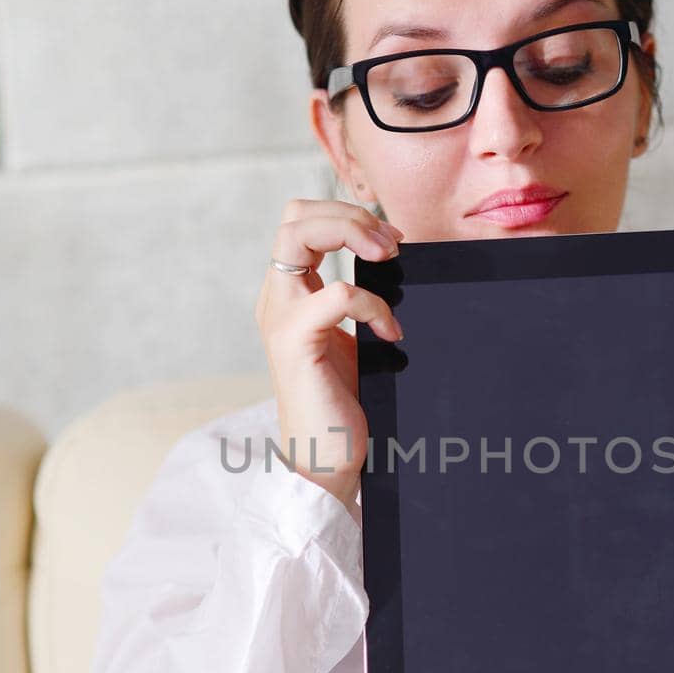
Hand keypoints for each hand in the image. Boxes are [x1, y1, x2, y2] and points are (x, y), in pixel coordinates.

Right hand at [255, 200, 404, 507]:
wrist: (329, 458)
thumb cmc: (345, 403)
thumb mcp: (354, 337)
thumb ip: (358, 300)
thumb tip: (396, 261)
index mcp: (289, 293)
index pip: (301, 220)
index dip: (347, 216)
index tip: (390, 241)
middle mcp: (277, 298)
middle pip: (294, 214)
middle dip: (347, 214)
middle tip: (389, 243)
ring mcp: (281, 316)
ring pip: (298, 233)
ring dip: (351, 233)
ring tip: (387, 258)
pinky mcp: (295, 341)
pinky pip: (337, 292)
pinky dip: (372, 303)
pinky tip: (391, 332)